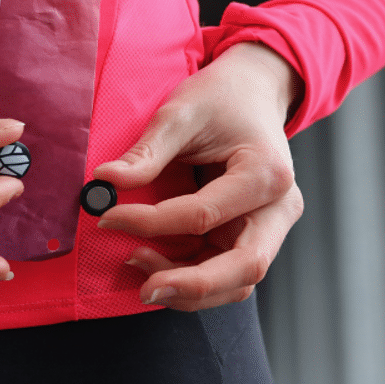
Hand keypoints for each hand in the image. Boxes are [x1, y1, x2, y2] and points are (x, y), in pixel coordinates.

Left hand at [93, 42, 303, 311]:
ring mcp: (270, 227)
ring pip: (237, 281)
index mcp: (266, 173)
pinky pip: (226, 273)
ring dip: (189, 288)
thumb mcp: (181, 113)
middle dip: (192, 286)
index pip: (204, 215)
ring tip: (139, 266)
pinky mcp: (253, 235)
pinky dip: (191, 277)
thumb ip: (148, 152)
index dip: (151, 223)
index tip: (107, 217)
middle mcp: (279, 208)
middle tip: (146, 290)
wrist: (252, 93)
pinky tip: (154, 262)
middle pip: (245, 267)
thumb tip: (105, 182)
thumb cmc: (221, 98)